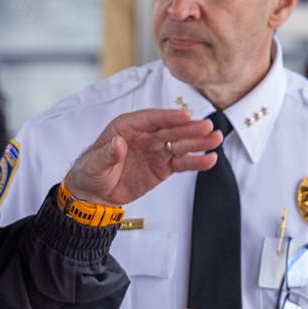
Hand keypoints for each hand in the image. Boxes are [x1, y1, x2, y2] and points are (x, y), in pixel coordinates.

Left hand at [62, 107, 222, 205]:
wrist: (95, 193)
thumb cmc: (92, 172)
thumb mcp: (95, 164)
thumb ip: (107, 153)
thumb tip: (118, 143)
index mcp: (127, 127)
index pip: (151, 119)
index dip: (168, 117)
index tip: (185, 115)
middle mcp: (145, 136)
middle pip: (170, 130)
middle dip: (189, 128)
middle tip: (208, 127)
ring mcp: (156, 151)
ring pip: (180, 144)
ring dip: (198, 142)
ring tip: (215, 139)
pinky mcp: (162, 167)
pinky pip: (181, 163)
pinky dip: (195, 162)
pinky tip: (209, 159)